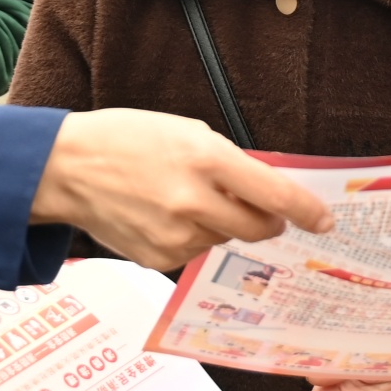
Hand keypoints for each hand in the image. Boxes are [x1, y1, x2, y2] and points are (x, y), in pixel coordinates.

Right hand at [29, 110, 333, 269]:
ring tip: (184, 198)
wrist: (66, 168)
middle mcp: (194, 202)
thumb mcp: (185, 132)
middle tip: (262, 210)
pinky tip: (163, 215)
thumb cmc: (125, 139)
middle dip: (267, 221)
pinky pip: (194, 253)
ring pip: (224, 239)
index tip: (324, 221)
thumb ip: (227, 161)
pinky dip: (191, 237)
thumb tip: (264, 190)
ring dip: (220, 224)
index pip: (275, 194)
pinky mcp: (158, 258)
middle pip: (258, 228)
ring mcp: (175, 235)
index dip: (307, 211)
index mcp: (206, 160)